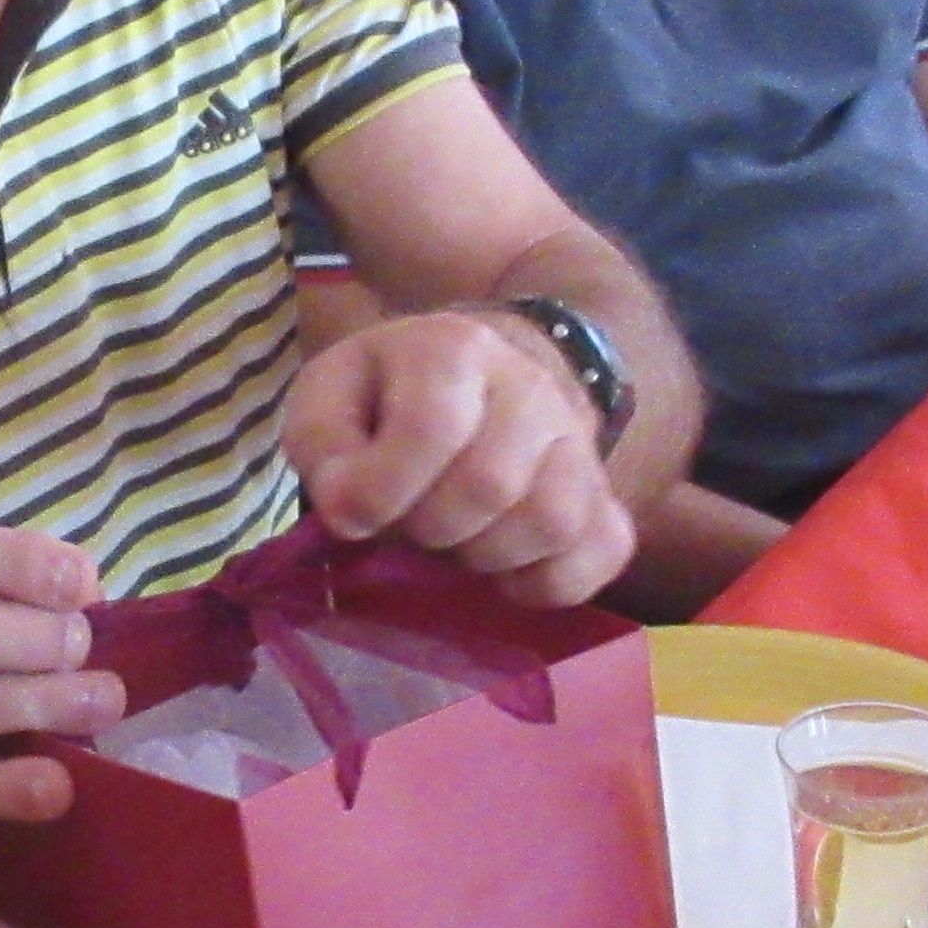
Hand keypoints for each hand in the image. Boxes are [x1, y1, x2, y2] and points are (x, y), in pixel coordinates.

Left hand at [280, 309, 632, 603]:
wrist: (476, 385)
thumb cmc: (387, 402)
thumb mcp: (329, 401)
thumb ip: (322, 446)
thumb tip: (351, 510)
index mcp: (453, 347)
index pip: (431, 429)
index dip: (382, 489)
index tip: (352, 514)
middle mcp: (530, 384)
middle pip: (491, 483)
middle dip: (431, 528)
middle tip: (408, 524)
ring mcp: (577, 438)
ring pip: (553, 519)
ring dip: (487, 555)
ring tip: (455, 542)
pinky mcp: (605, 493)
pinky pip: (603, 550)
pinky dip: (549, 581)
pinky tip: (505, 571)